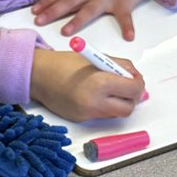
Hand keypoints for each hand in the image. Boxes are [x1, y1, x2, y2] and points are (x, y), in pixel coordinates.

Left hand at [31, 0, 175, 39]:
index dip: (47, 2)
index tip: (33, 10)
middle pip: (69, 2)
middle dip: (52, 12)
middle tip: (38, 21)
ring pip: (89, 10)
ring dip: (77, 21)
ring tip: (66, 32)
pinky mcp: (125, 2)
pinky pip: (125, 17)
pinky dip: (127, 27)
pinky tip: (128, 37)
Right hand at [31, 49, 145, 121]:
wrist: (38, 75)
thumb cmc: (65, 62)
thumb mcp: (97, 58)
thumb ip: (120, 66)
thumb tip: (135, 78)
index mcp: (101, 83)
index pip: (133, 90)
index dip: (138, 83)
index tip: (134, 78)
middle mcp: (95, 103)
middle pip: (128, 108)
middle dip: (132, 98)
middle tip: (126, 87)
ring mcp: (87, 114)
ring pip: (115, 114)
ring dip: (118, 102)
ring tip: (109, 89)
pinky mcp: (80, 119)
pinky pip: (101, 115)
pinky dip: (104, 106)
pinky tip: (95, 94)